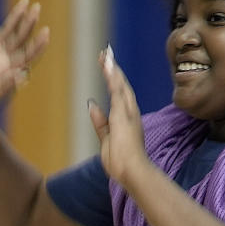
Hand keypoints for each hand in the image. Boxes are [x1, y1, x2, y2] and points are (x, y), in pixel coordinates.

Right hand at [0, 0, 49, 113]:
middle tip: (37, 7)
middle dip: (29, 23)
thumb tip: (21, 74)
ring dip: (15, 16)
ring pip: (6, 30)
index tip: (46, 32)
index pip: (28, 54)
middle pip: (20, 37)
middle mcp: (3, 58)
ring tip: (25, 2)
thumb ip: (5, 84)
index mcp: (11, 71)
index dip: (37, 44)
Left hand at [88, 47, 148, 181]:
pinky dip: (112, 77)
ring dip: (112, 69)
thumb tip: (92, 104)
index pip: (119, 94)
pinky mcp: (123, 114)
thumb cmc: (122, 161)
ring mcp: (128, 113)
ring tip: (105, 55)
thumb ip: (100, 121)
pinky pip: (117, 91)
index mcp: (127, 119)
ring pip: (120, 85)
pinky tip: (108, 66)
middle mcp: (130, 112)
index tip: (107, 67)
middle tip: (106, 54)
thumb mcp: (106, 138)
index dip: (114, 80)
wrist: (133, 172)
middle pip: (121, 86)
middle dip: (114, 69)